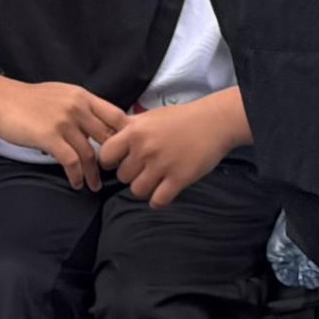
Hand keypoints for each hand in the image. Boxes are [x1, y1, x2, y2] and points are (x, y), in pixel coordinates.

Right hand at [0, 73, 129, 189]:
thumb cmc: (27, 99)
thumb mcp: (60, 94)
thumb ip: (80, 107)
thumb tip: (96, 124)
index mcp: (83, 96)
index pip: (116, 116)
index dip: (126, 136)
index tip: (127, 153)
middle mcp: (78, 107)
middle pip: (108, 137)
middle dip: (113, 160)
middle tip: (113, 175)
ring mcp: (64, 122)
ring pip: (90, 154)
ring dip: (94, 174)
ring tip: (93, 186)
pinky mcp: (50, 136)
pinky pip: (72, 161)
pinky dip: (77, 176)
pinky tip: (76, 183)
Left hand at [95, 95, 242, 207]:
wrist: (213, 122)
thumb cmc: (181, 118)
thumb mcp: (149, 117)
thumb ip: (128, 128)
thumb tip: (107, 134)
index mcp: (134, 132)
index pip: (105, 155)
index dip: (111, 161)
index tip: (120, 161)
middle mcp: (145, 149)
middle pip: (122, 176)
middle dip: (132, 174)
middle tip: (146, 168)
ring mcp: (162, 165)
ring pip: (137, 191)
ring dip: (145, 188)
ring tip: (156, 179)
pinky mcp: (179, 179)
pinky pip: (157, 201)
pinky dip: (159, 200)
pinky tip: (164, 191)